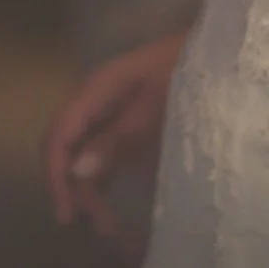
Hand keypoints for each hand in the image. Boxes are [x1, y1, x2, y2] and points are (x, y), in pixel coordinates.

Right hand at [44, 29, 186, 242]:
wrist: (212, 45)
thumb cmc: (184, 70)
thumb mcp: (156, 106)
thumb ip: (118, 138)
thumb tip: (77, 170)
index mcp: (96, 90)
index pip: (59, 135)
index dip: (56, 174)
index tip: (67, 211)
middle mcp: (94, 99)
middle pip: (65, 146)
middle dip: (71, 186)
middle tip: (94, 224)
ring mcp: (108, 107)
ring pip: (82, 151)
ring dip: (88, 186)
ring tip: (106, 224)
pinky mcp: (123, 117)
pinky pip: (100, 150)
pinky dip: (102, 176)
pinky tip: (111, 199)